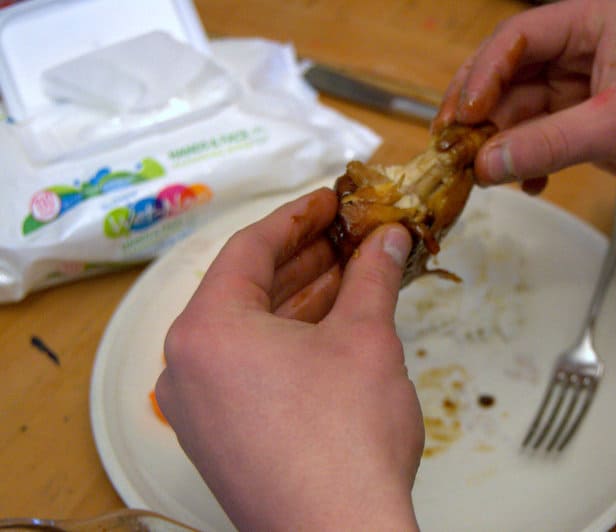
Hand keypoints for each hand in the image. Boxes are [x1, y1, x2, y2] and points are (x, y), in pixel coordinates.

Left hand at [155, 188, 422, 530]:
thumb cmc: (345, 442)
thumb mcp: (366, 338)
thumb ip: (374, 277)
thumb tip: (388, 241)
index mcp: (206, 330)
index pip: (249, 249)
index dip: (297, 218)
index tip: (329, 202)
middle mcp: (188, 367)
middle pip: (248, 290)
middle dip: (304, 260)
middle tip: (347, 237)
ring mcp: (199, 409)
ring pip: (250, 332)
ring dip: (301, 301)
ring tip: (350, 275)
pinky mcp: (221, 439)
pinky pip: (250, 369)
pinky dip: (289, 342)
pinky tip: (332, 327)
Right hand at [435, 0, 615, 214]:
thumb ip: (550, 143)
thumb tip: (486, 164)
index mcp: (595, 23)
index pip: (520, 37)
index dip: (484, 73)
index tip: (463, 114)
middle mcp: (583, 50)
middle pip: (510, 74)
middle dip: (481, 112)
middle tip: (452, 145)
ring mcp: (581, 90)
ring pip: (520, 111)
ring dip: (500, 144)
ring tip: (484, 175)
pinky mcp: (584, 125)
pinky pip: (538, 138)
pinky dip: (526, 161)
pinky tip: (526, 184)